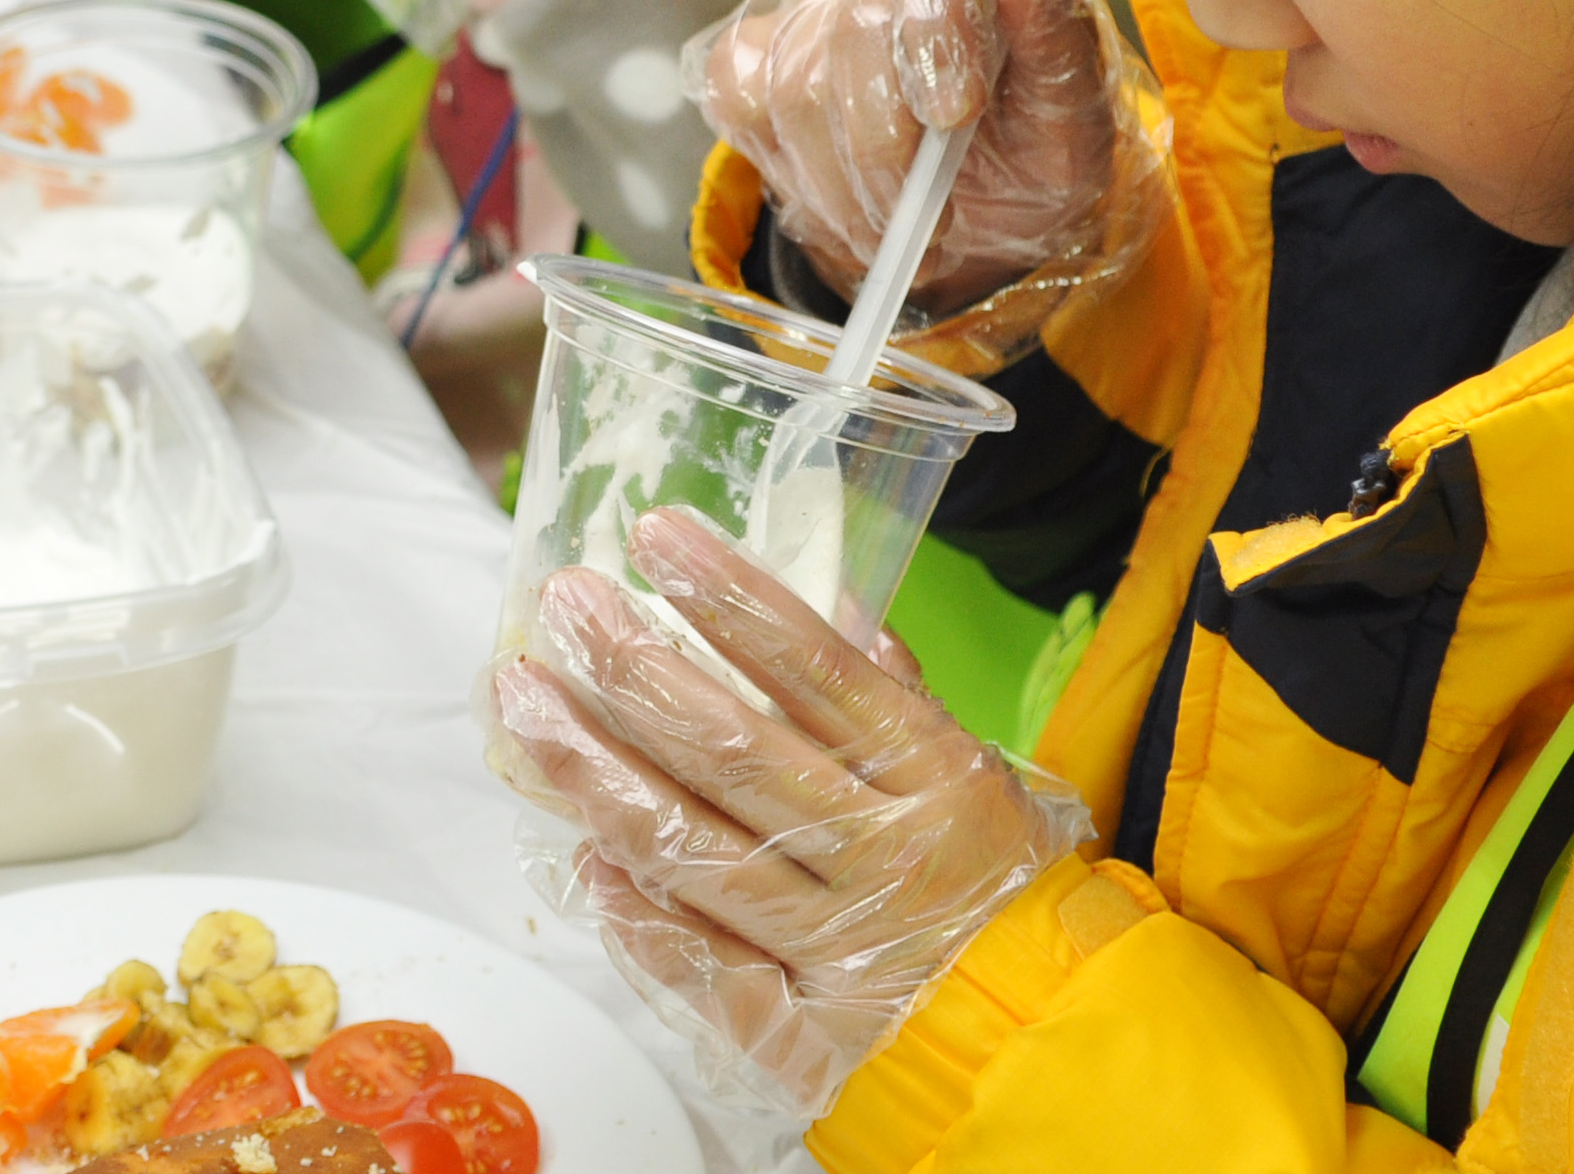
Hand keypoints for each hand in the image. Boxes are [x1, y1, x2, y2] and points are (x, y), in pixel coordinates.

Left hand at [484, 507, 1089, 1115]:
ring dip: (597, 771)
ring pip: (695, 849)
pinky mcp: (801, 1029)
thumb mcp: (987, 778)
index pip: (818, 670)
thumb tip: (842, 610)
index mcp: (936, 778)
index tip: (657, 536)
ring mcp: (835, 946)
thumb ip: (905, 701)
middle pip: (736, 753)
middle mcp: (883, 856)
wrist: (1046, 1037)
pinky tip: (585, 851)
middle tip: (566, 605)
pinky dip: (638, 909)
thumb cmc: (1004, 891)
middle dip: (637, 670)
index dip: (733, 599)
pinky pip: (701, 962)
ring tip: (527, 703)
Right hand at [687, 0, 1137, 328]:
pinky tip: (844, 204)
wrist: (983, 200)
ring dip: (844, 185)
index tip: (954, 115)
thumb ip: (1059, 45)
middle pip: (850, 30)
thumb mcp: (1074, 117)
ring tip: (898, 232)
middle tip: (931, 224)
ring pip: (792, 84)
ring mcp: (807, 7)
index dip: (934, 31)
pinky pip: (736, 100)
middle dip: (885, 147)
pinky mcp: (750, 57)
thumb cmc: (1033, 147)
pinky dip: (790, 172)